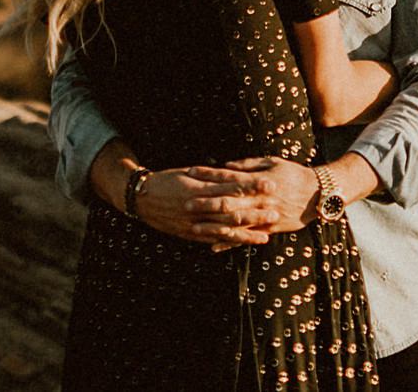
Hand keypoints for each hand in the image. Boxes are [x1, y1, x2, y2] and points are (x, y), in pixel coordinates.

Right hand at [131, 166, 279, 246]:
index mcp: (200, 188)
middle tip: (276, 211)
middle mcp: (199, 208)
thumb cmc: (167, 180)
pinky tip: (245, 243)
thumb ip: (211, 176)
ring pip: (226, 229)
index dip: (252, 187)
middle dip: (255, 212)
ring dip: (247, 232)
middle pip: (232, 211)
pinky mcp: (191, 234)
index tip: (270, 184)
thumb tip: (233, 172)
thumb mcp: (188, 173)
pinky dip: (230, 242)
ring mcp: (195, 224)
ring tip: (267, 233)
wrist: (141, 199)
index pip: (231, 187)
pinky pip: (214, 239)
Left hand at [195, 156, 321, 233]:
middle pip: (228, 200)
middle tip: (186, 203)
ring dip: (213, 224)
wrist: (318, 194)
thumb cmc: (294, 174)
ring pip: (235, 221)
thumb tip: (227, 165)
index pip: (228, 175)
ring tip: (194, 226)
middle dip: (206, 202)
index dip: (209, 174)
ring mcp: (264, 214)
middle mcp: (259, 198)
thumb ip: (249, 164)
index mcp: (258, 179)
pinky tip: (214, 246)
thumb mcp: (273, 162)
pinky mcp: (269, 228)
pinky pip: (246, 236)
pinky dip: (230, 242)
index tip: (191, 172)